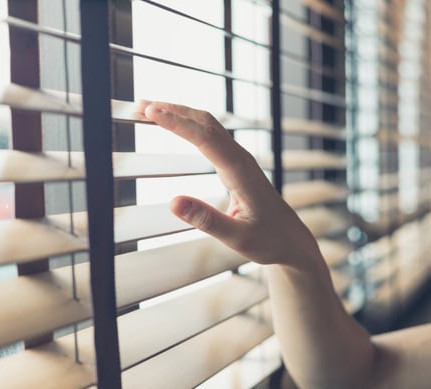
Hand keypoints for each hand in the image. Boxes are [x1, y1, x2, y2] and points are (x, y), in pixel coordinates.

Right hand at [140, 101, 324, 268]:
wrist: (291, 239)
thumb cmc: (268, 240)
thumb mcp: (237, 238)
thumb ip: (206, 220)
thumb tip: (172, 202)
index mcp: (240, 171)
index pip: (205, 137)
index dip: (176, 123)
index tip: (151, 112)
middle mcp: (239, 158)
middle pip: (204, 122)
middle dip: (171, 110)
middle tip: (139, 106)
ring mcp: (237, 158)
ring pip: (206, 125)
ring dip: (178, 113)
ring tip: (147, 110)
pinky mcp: (234, 163)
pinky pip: (208, 135)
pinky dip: (187, 124)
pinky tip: (172, 124)